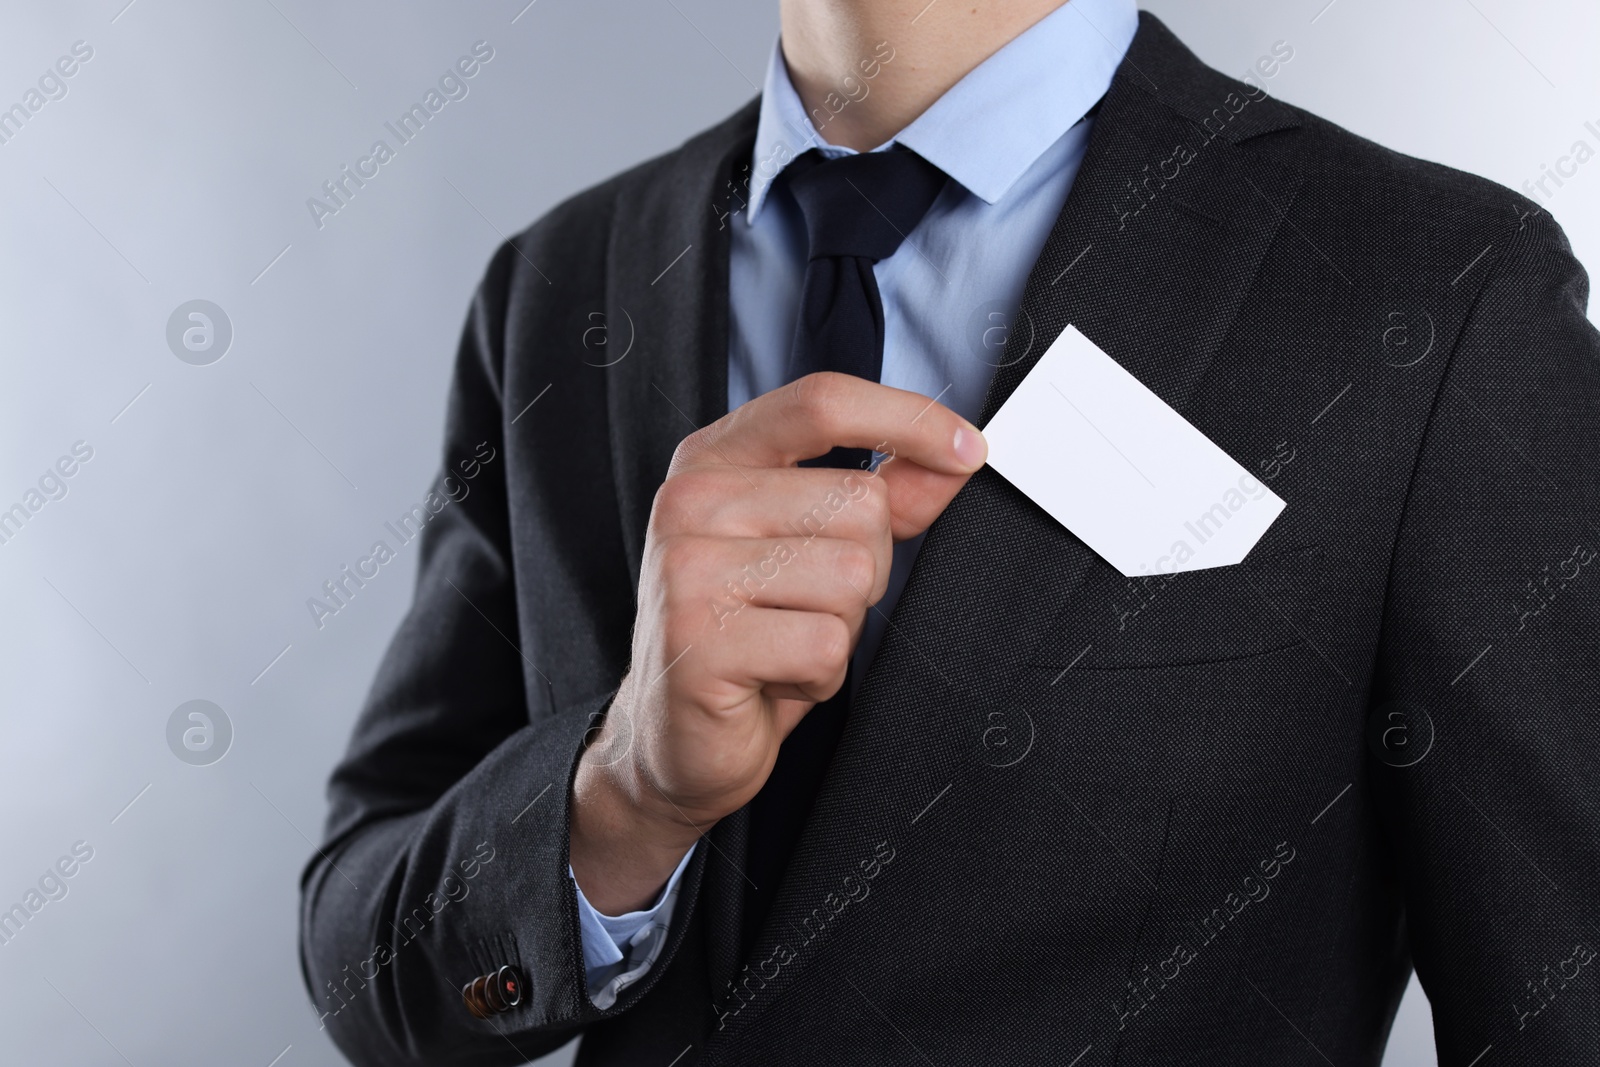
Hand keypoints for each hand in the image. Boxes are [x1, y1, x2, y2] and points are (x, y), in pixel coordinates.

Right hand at [569, 373, 985, 912]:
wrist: (671, 735)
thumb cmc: (747, 635)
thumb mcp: (812, 549)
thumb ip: (882, 497)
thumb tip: (955, 460)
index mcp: (713, 458)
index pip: (820, 402)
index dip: (906, 418)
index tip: (966, 448)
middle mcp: (689, 500)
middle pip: (858, 504)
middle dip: (864, 571)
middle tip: (803, 607)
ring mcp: (686, 566)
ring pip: (851, 576)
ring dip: (841, 627)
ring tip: (785, 644)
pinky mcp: (698, 637)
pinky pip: (826, 644)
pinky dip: (820, 675)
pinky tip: (773, 678)